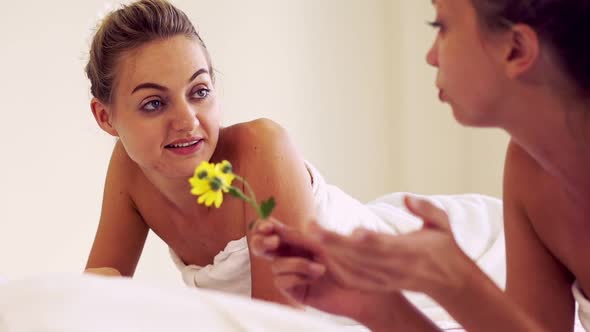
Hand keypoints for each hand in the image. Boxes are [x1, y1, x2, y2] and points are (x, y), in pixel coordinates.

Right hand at [250, 219, 391, 320]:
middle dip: (263, 243)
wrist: (359, 292)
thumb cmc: (350, 267)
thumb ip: (320, 235)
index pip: (275, 231)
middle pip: (263, 247)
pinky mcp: (294, 290)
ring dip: (297, 264)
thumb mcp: (334, 247)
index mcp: (298, 241)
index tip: (269, 226)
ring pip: (276, 265)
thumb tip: (309, 221)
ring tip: (321, 268)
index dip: (266, 226)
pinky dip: (296, 277)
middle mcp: (291, 256)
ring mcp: (291, 274)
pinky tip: (313, 279)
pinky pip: (281, 281)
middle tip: (274, 242)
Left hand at [309, 196, 473, 297]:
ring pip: (352, 268)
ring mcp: (384, 278)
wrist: (449, 281)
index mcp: (409, 251)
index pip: (384, 245)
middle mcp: (394, 267)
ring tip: (311, 238)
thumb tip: (408, 198)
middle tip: (312, 228)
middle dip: (333, 243)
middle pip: (359, 256)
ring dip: (330, 255)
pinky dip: (336, 270)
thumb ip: (426, 209)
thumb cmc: (443, 247)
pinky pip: (353, 280)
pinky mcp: (378, 284)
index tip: (350, 230)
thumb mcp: (441, 224)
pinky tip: (322, 258)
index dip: (367, 239)